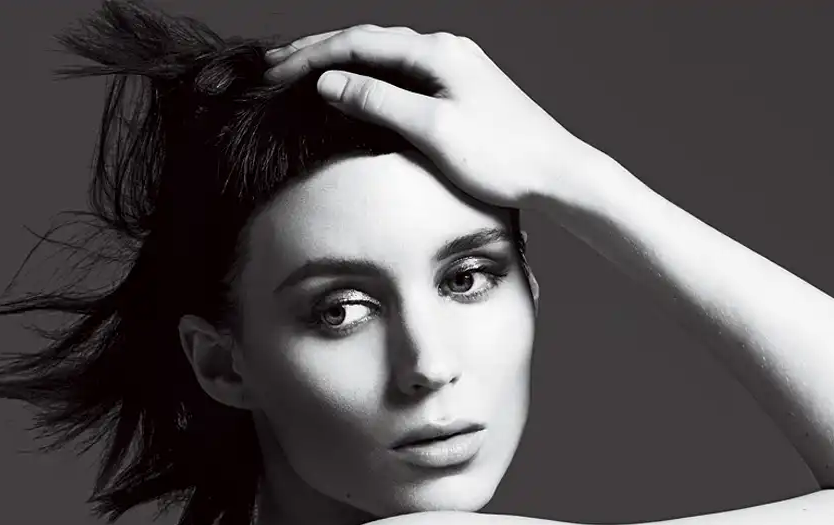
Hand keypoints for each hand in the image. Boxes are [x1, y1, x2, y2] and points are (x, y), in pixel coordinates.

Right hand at [264, 25, 592, 209]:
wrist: (556, 173)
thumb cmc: (501, 156)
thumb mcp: (433, 130)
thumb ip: (379, 103)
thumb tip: (330, 83)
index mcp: (436, 53)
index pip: (360, 43)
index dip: (314, 56)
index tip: (277, 72)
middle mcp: (445, 50)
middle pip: (370, 43)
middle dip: (320, 53)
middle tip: (277, 67)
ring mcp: (455, 68)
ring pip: (385, 57)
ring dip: (343, 64)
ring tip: (305, 73)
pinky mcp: (461, 90)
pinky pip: (403, 74)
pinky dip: (370, 79)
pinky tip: (356, 90)